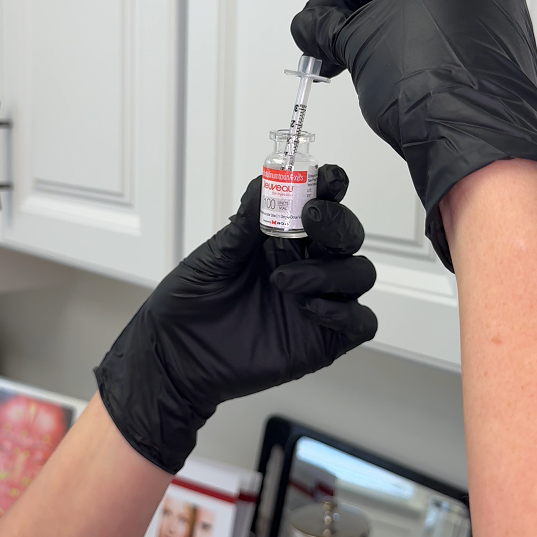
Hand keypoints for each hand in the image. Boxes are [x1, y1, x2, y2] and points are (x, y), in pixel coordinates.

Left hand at [95, 165, 376, 472]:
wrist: (175, 356)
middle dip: (337, 222)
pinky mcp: (322, 340)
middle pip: (349, 235)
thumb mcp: (214, 256)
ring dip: (331, 271)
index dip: (332, 188)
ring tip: (284, 281)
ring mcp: (319, 302)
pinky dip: (346, 312)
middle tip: (310, 220)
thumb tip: (266, 182)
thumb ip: (246, 222)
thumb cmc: (190, 303)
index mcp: (283, 238)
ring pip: (359, 274)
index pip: (323, 204)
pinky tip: (309, 309)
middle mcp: (307, 265)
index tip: (328, 179)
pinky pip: (360, 322)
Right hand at [291, 0, 536, 267]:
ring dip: (389, 32)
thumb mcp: (356, 41)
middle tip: (331, 39)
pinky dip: (420, 46)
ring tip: (358, 59)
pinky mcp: (507, 42)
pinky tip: (395, 70)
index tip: (315, 18)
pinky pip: (453, 34)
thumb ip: (326, 26)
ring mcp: (502, 6)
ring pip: (430, 9)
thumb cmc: (431, 79)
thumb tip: (312, 26)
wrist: (472, 134)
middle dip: (361, 15)